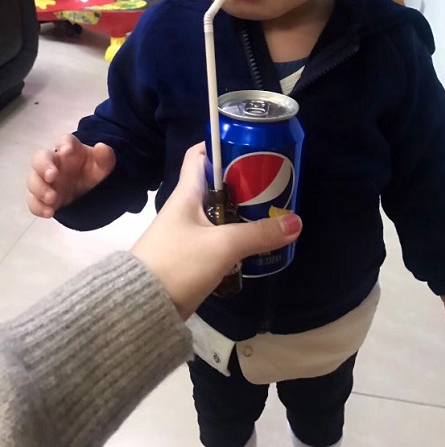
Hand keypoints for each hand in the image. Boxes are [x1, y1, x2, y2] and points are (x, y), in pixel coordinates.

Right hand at [27, 134, 115, 217]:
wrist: (90, 191)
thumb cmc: (94, 171)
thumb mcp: (104, 165)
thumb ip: (105, 156)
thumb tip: (102, 147)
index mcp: (69, 149)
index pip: (63, 141)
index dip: (64, 144)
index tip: (67, 151)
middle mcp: (53, 163)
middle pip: (40, 158)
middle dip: (43, 166)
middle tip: (51, 176)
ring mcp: (45, 181)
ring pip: (33, 181)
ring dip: (40, 189)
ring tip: (52, 198)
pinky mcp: (42, 197)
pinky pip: (34, 201)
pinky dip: (39, 207)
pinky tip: (50, 212)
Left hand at [131, 143, 302, 319]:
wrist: (141, 308)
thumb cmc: (178, 263)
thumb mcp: (223, 245)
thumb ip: (259, 234)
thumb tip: (296, 222)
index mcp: (186, 194)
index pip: (199, 155)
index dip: (221, 145)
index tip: (250, 146)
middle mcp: (185, 208)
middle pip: (216, 184)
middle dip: (243, 181)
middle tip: (273, 182)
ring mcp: (186, 232)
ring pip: (219, 212)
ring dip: (242, 210)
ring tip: (272, 210)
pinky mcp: (190, 255)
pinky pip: (217, 236)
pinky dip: (236, 234)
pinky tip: (255, 241)